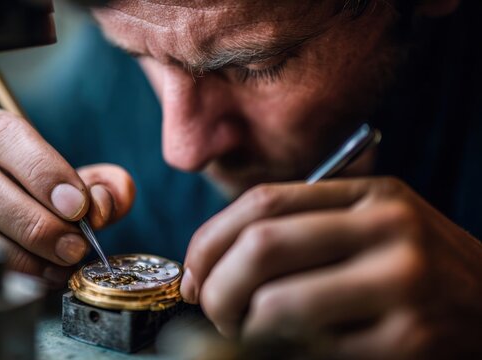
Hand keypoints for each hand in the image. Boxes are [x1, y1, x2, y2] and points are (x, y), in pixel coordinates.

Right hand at [0, 104, 134, 284]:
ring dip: (12, 255)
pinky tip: (26, 284)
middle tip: (73, 248)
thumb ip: (102, 188)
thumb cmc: (38, 199)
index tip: (78, 206)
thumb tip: (106, 201)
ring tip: (53, 269)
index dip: (43, 170)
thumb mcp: (74, 185)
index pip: (2, 133)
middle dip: (33, 223)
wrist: (2, 227)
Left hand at [181, 177, 481, 357]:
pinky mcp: (408, 340)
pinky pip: (311, 350)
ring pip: (277, 303)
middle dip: (217, 286)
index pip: (262, 203)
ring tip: (249, 331)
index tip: (192, 273)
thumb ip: (300, 232)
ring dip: (244, 326)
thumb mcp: (369, 230)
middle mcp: (388, 228)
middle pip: (262, 246)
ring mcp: (402, 283)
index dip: (209, 240)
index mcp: (370, 194)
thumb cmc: (416, 273)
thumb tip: (208, 265)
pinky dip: (281, 352)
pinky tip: (290, 349)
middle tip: (211, 308)